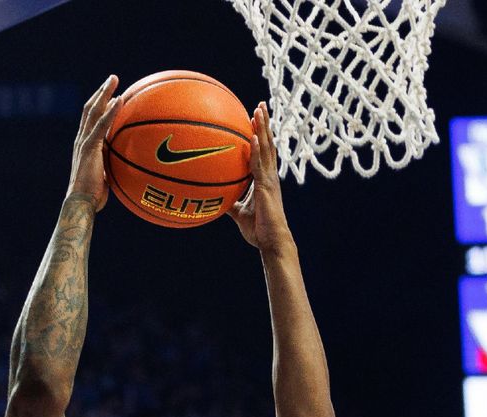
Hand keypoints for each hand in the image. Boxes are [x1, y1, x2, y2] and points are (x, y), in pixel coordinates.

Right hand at [66, 75, 123, 211]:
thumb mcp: (106, 176)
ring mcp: (84, 142)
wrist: (82, 202)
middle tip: (113, 79)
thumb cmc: (94, 196)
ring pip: (93, 111)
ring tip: (114, 80)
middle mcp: (82, 139)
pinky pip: (101, 125)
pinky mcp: (89, 147)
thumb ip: (113, 165)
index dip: (100, 105)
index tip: (110, 95)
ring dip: (104, 93)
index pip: (91, 120)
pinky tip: (119, 100)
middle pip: (90, 109)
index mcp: (85, 145)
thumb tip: (128, 165)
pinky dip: (110, 111)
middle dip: (101, 92)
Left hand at [228, 102, 292, 253]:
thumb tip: (215, 201)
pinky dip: (256, 150)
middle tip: (260, 105)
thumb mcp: (239, 214)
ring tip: (258, 110)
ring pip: (266, 149)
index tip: (254, 120)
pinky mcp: (266, 187)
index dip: (260, 135)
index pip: (263, 152)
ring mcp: (269, 180)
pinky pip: (260, 165)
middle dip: (264, 124)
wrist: (271, 241)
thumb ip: (230, 203)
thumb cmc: (258, 230)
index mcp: (264, 179)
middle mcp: (269, 176)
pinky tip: (252, 137)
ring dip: (262, 129)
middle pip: (267, 144)